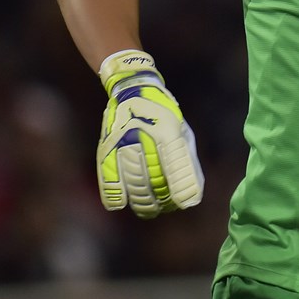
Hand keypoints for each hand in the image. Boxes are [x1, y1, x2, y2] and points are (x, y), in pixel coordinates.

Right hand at [97, 50, 204, 217]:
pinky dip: (113, 193)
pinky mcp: (107, 145)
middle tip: (166, 208)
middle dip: (161, 199)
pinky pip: (108, 174)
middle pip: (153, 177)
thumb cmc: (163, 115)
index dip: (182, 184)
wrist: (132, 88)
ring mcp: (123, 139)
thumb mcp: (180, 130)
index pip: (176, 161)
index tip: (187, 203)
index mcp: (169, 127)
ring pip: (132, 180)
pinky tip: (119, 204)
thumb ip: (185, 160)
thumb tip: (191, 193)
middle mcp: (145, 133)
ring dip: (141, 201)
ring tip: (149, 209)